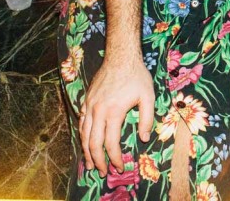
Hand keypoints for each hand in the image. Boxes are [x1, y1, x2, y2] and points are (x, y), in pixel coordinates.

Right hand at [80, 58, 154, 176]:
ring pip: (83, 134)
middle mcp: (98, 111)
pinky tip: (85, 141)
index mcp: (114, 112)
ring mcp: (90, 105)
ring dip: (86, 151)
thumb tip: (144, 138)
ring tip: (90, 164)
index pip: (111, 143)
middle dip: (98, 161)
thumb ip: (147, 119)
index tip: (120, 167)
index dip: (115, 158)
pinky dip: (82, 134)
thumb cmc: (137, 76)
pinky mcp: (86, 100)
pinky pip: (81, 121)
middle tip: (102, 172)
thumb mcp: (148, 96)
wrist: (121, 56)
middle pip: (93, 143)